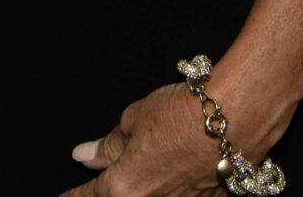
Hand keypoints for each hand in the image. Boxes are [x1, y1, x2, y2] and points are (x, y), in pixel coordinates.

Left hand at [61, 83, 225, 196]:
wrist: (237, 118)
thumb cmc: (185, 115)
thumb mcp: (135, 120)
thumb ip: (109, 145)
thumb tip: (86, 155)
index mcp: (123, 187)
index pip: (89, 196)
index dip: (74, 196)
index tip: (65, 196)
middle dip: (107, 192)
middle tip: (104, 183)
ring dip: (143, 190)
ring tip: (150, 170)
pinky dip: (171, 191)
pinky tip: (174, 176)